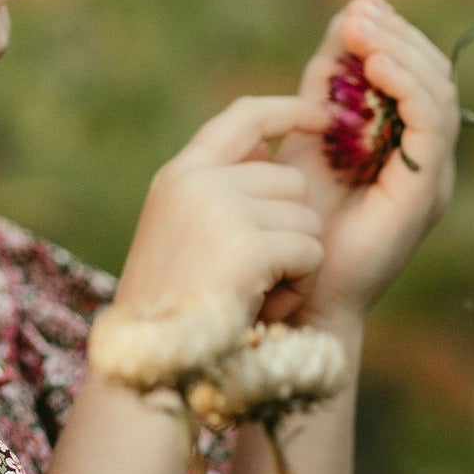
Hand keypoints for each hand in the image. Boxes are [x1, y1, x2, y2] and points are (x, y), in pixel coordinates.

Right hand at [115, 96, 328, 328]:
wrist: (149, 362)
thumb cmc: (172, 309)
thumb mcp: (181, 234)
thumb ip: (219, 190)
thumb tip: (270, 150)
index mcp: (178, 176)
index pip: (243, 118)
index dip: (288, 111)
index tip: (323, 117)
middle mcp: (196, 182)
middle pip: (291, 181)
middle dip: (291, 229)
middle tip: (255, 274)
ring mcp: (218, 210)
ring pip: (307, 220)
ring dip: (296, 263)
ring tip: (253, 293)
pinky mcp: (245, 246)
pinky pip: (310, 253)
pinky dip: (299, 287)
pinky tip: (263, 306)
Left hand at [274, 0, 459, 329]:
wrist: (292, 288)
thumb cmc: (295, 217)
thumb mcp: (309, 131)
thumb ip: (327, 83)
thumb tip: (348, 18)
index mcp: (404, 143)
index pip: (415, 72)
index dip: (392, 33)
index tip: (360, 3)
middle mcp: (426, 158)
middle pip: (434, 76)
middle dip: (396, 35)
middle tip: (359, 11)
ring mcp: (430, 177)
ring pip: (438, 94)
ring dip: (400, 53)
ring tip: (361, 29)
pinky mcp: (423, 193)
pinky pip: (430, 126)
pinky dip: (407, 88)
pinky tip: (375, 65)